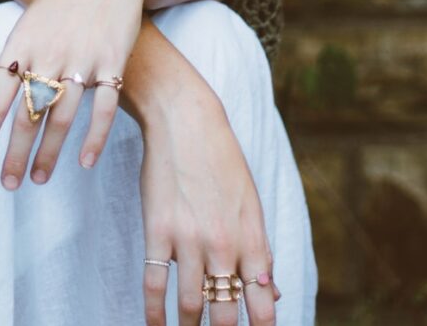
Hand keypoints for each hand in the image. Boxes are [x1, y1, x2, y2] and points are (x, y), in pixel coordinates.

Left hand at [0, 0, 151, 188]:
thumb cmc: (58, 7)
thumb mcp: (22, 33)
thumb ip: (0, 72)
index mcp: (20, 47)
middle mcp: (47, 54)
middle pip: (26, 113)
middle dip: (14, 153)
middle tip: (6, 185)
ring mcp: (81, 58)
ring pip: (61, 116)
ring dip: (49, 152)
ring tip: (39, 179)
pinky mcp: (112, 61)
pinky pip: (103, 107)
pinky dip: (94, 137)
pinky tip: (85, 162)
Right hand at [137, 56, 280, 325]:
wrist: (184, 121)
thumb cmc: (221, 159)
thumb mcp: (250, 203)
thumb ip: (259, 250)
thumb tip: (271, 291)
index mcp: (253, 237)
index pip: (262, 300)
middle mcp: (225, 244)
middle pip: (226, 311)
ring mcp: (190, 239)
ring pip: (192, 303)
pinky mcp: (158, 230)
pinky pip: (156, 282)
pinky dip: (155, 311)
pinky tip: (155, 325)